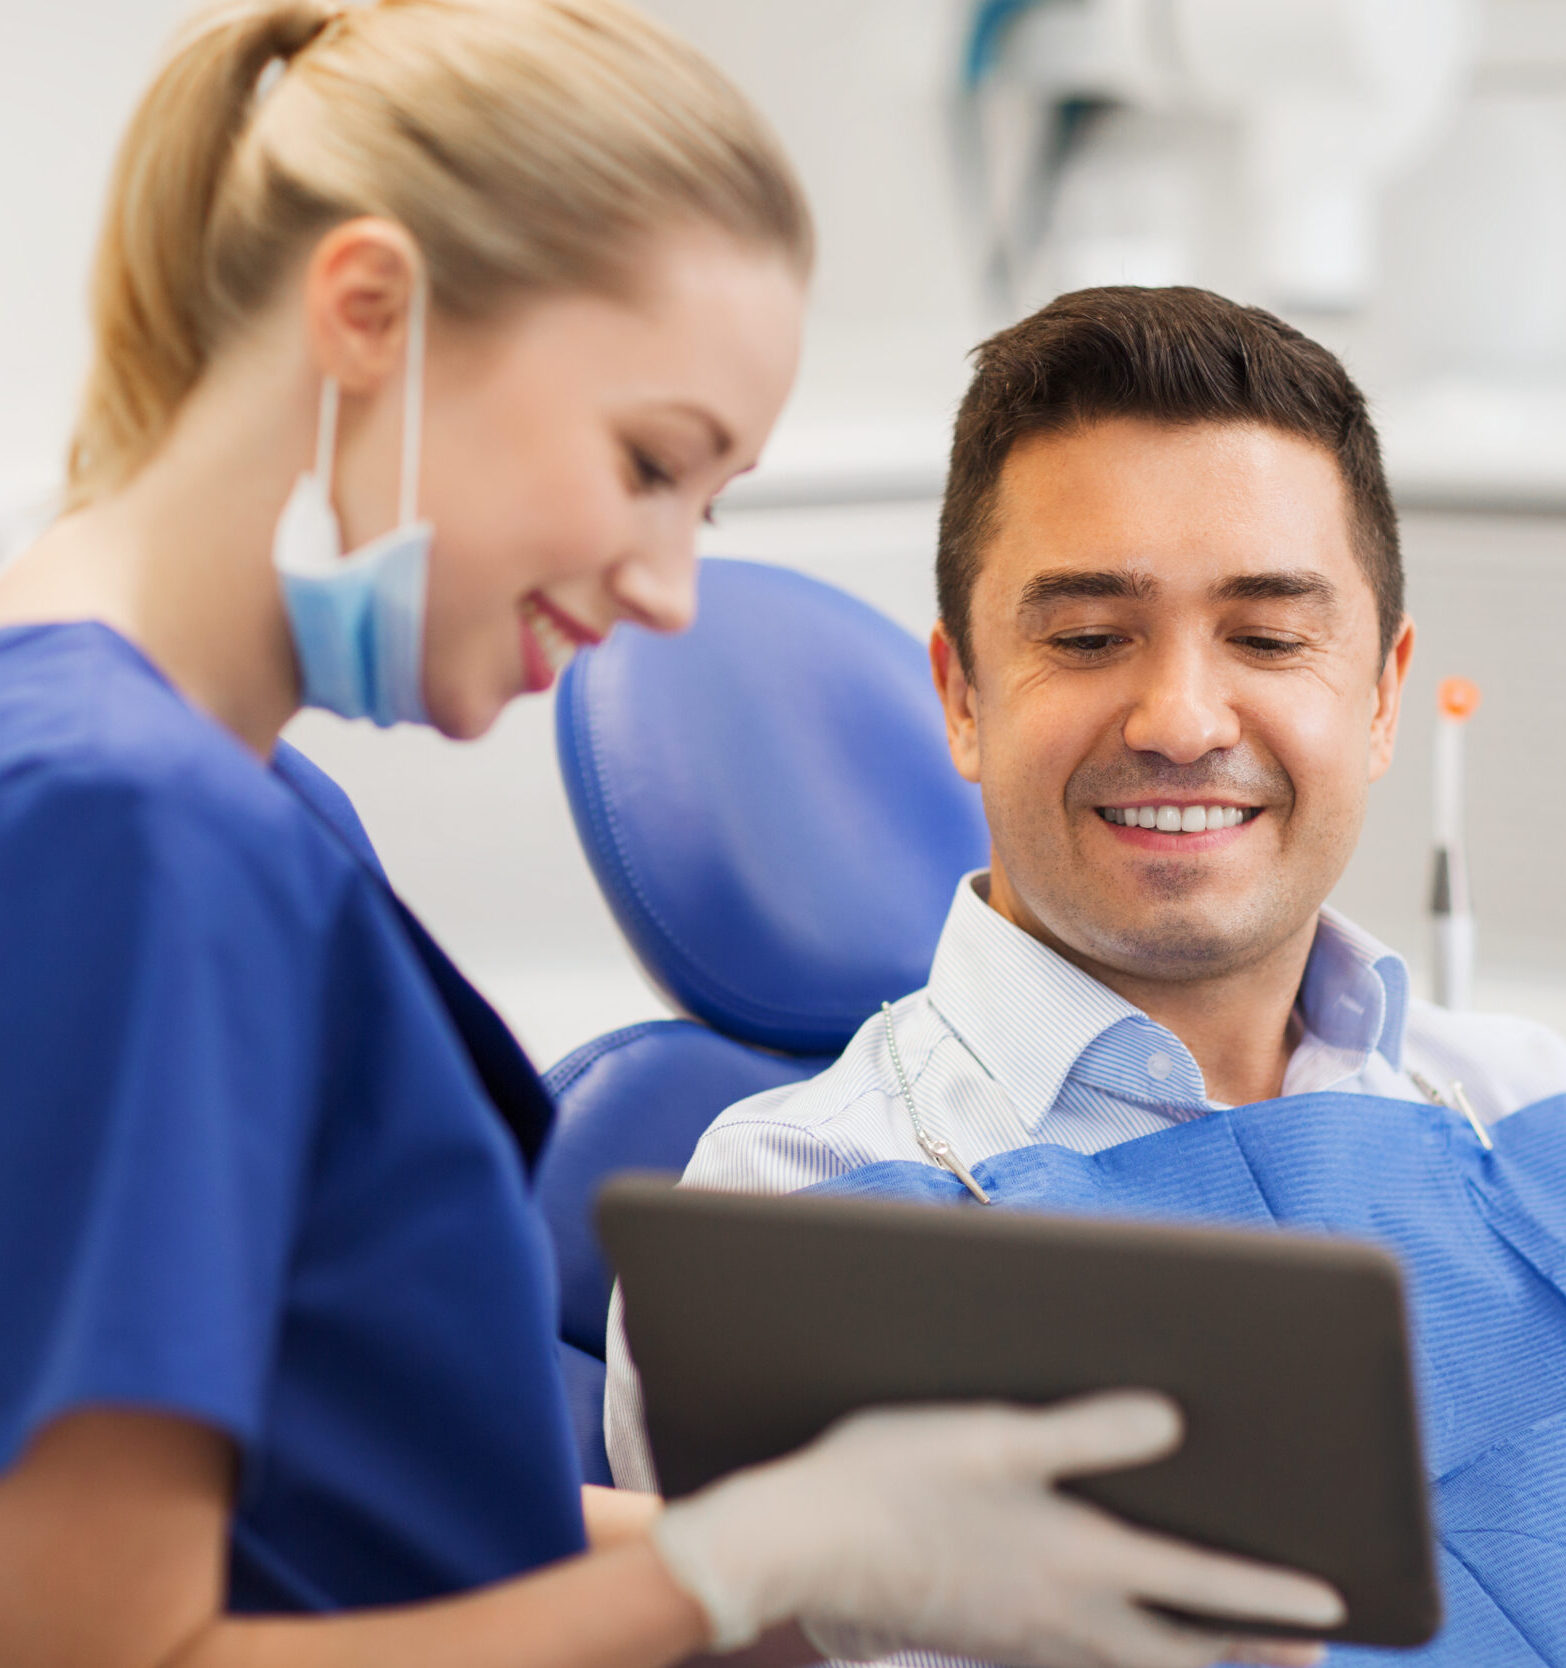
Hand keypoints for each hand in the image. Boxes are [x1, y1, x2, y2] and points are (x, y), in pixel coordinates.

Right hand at [651, 1393, 1344, 1667]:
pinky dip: (1131, 1653)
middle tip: (1310, 1649)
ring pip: (1135, 1664)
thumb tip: (1170, 1421)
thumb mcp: (989, 1434)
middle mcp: (1060, 1615)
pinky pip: (1084, 1658)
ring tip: (1235, 1648)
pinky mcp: (986, 1637)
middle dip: (1251, 1653)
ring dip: (1197, 1657)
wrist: (798, 1546)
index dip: (1271, 1596)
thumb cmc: (889, 1479)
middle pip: (1182, 1655)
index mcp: (1072, 1560)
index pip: (1198, 1588)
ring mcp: (1021, 1635)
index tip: (1336, 1606)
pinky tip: (1118, 1631)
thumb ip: (1084, 1432)